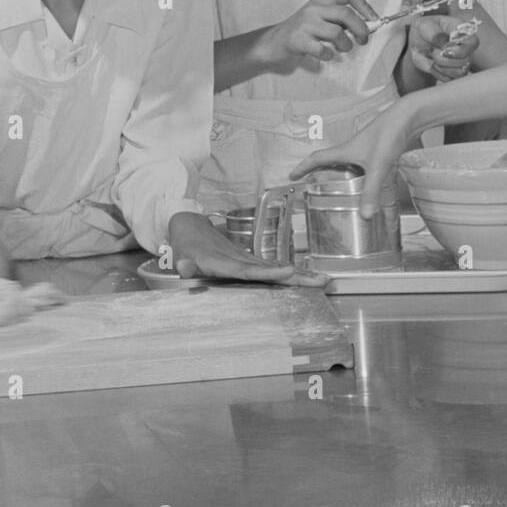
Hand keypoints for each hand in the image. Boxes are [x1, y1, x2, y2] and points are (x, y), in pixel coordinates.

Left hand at [166, 212, 327, 286]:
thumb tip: (184, 267)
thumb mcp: (182, 254)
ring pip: (278, 268)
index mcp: (226, 263)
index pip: (250, 270)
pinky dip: (291, 273)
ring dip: (301, 275)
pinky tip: (307, 278)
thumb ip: (184, 263)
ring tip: (324, 281)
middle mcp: (242, 261)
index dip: (270, 273)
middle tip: (322, 281)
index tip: (289, 273)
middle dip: (298, 276)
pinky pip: (273, 269)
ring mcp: (248, 260)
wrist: (191, 226)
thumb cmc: (186, 245)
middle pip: (273, 270)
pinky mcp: (250, 262)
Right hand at [264, 0, 376, 69]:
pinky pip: (322, 49)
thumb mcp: (321, 17)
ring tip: (343, 49)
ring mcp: (305, 23)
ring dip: (346, 45)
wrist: (274, 42)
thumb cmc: (303, 31)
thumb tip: (370, 26)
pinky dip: (329, 55)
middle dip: (361, 29)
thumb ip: (342, 19)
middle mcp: (314, 8)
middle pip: (346, 13)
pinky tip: (326, 56)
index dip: (366, 6)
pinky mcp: (298, 40)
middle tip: (363, 40)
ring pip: (337, 32)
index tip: (372, 20)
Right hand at [291, 102, 413, 218]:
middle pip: (329, 162)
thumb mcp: (378, 166)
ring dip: (339, 175)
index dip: (303, 167)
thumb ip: (371, 191)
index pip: (317, 159)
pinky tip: (369, 187)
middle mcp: (352, 150)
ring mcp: (365, 151)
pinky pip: (363, 167)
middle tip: (311, 185)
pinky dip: (360, 177)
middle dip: (318, 173)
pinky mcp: (378, 152)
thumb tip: (365, 216)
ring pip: (346, 165)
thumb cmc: (389, 134)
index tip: (292, 176)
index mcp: (345, 151)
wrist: (408, 118)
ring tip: (337, 190)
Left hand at [408, 15, 477, 81]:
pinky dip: (438, 74)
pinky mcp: (455, 71)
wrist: (419, 40)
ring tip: (433, 58)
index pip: (473, 43)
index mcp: (462, 31)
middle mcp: (466, 47)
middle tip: (432, 51)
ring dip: (441, 68)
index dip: (459, 51)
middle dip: (443, 59)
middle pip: (465, 61)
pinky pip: (450, 80)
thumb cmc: (425, 28)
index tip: (443, 49)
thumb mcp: (425, 26)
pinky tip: (433, 65)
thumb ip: (437, 35)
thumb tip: (446, 45)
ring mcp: (462, 60)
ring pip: (460, 73)